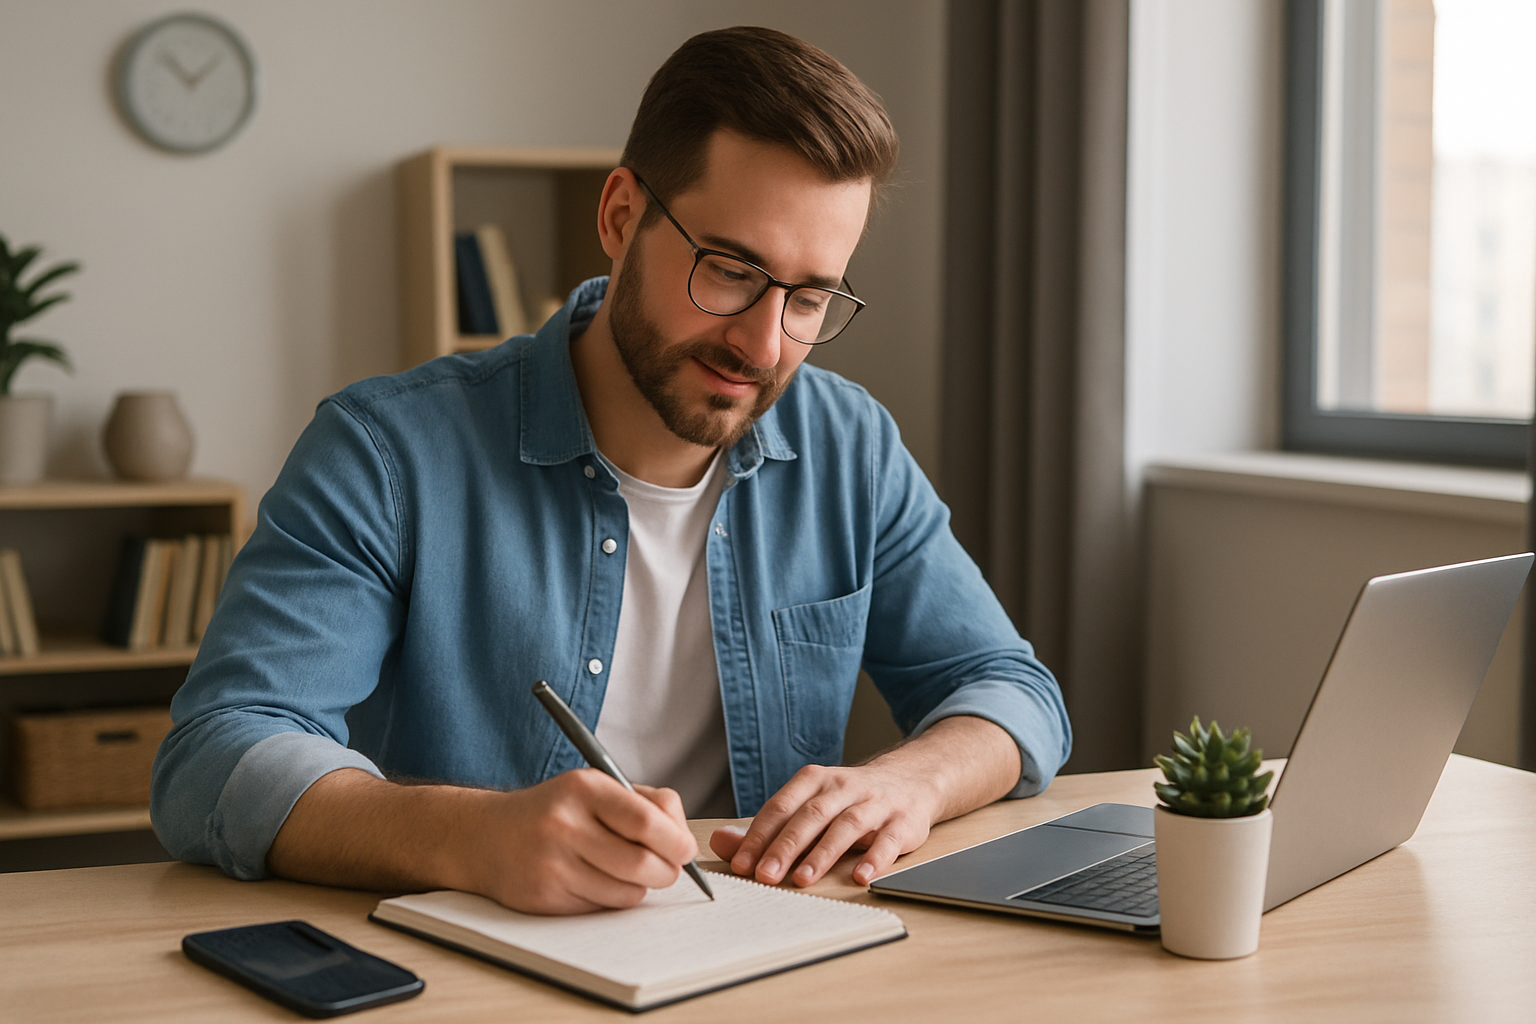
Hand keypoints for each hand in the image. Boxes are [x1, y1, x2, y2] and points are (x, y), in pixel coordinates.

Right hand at [456, 769, 697, 914]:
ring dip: (639, 888)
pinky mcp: (543, 897)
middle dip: (666, 872)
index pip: (646, 820)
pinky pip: (601, 909)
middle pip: (642, 863)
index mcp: (584, 788)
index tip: (685, 850)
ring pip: (627, 893)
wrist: (486, 837)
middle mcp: (564, 824)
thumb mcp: (594, 788)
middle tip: (667, 869)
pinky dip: (611, 900)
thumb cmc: (555, 811)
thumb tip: (685, 842)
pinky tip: (594, 882)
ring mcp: (551, 863)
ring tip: (625, 872)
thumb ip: (644, 805)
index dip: (676, 841)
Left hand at [709, 761, 939, 888]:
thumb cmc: (849, 799)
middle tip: (764, 875)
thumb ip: (766, 828)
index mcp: (815, 781)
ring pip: (846, 826)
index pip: (780, 807)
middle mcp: (843, 787)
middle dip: (785, 847)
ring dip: (823, 854)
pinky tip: (861, 877)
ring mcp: (875, 803)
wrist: (911, 779)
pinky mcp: (902, 822)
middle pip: (810, 816)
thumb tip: (720, 842)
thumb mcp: (808, 805)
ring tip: (803, 879)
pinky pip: (889, 840)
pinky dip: (875, 859)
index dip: (759, 836)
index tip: (741, 864)